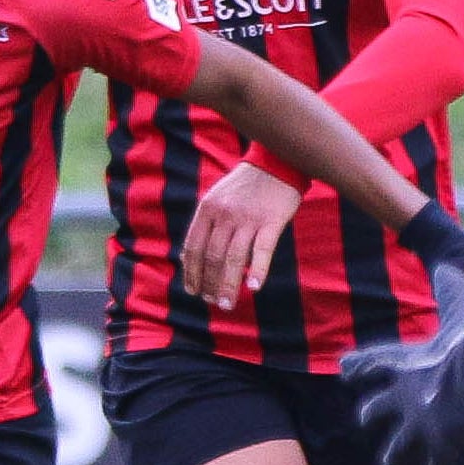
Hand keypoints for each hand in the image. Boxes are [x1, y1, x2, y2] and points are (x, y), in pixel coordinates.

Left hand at [179, 163, 301, 308]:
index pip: (193, 247)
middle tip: (212, 302)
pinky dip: (258, 270)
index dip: (191, 272)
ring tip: (226, 304)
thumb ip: (204, 224)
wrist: (276, 161)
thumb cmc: (245, 185)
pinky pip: (262, 250)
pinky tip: (254, 287)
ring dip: (228, 284)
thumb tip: (187, 257)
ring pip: (233, 258)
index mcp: (207, 209)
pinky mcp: (271, 221)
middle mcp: (224, 214)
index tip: (193, 291)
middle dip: (209, 283)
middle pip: (212, 256)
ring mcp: (248, 218)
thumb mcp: (217, 197)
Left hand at [340, 267, 463, 464]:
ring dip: (395, 457)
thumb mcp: (460, 308)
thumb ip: (450, 288)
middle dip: (370, 415)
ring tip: (393, 463)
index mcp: (403, 365)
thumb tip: (447, 262)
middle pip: (372, 412)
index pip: (367, 364)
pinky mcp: (441, 445)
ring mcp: (419, 424)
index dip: (356, 367)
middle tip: (366, 418)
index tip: (344, 370)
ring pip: (395, 452)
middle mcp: (403, 397)